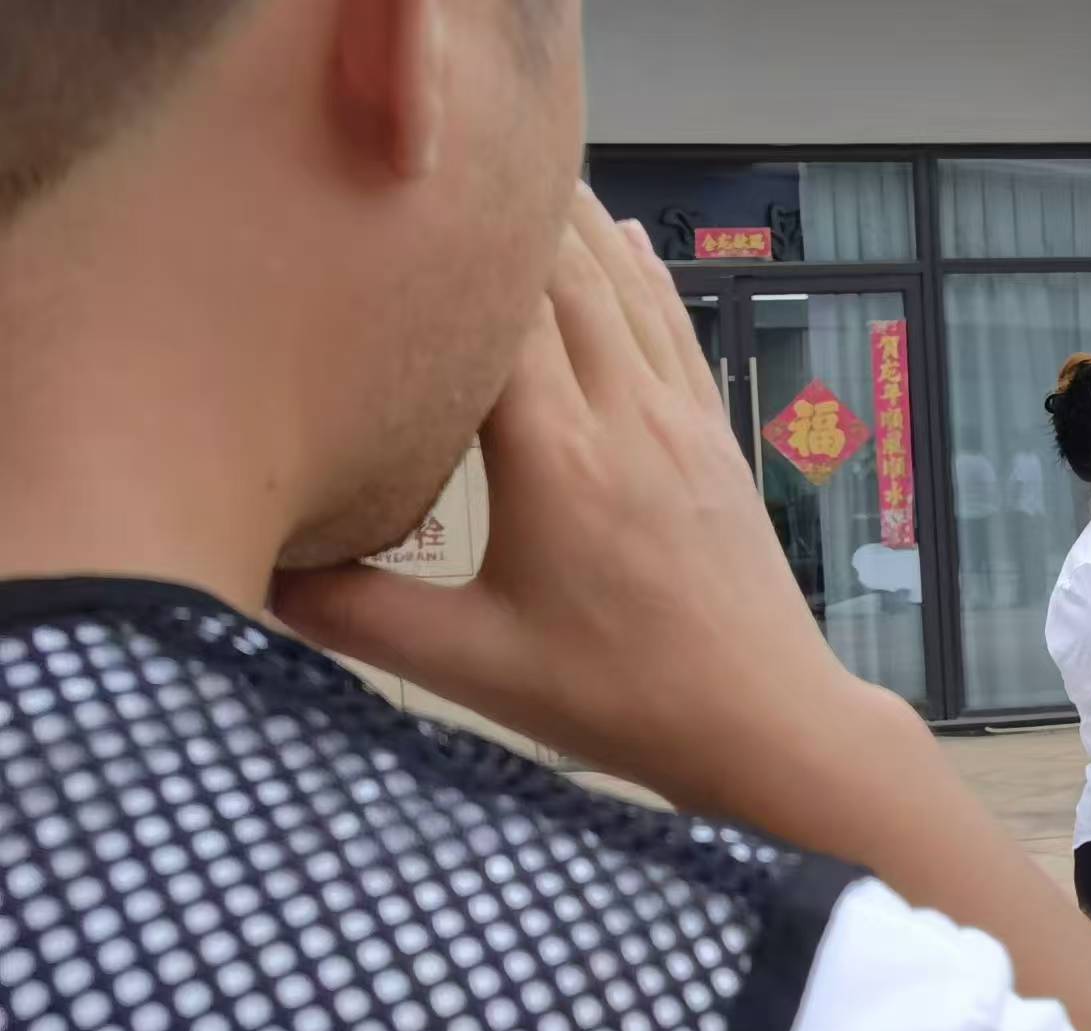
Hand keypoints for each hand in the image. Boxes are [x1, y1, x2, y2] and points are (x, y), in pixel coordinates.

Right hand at [272, 188, 856, 820]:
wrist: (762, 721)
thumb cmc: (619, 698)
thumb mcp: (472, 664)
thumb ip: (357, 614)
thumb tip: (255, 570)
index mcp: (557, 460)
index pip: (496, 320)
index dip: (446, 262)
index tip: (392, 232)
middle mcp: (625, 419)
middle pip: (565, 279)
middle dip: (508, 222)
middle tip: (448, 177)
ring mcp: (680, 421)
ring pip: (627, 289)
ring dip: (578, 226)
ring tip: (527, 175)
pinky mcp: (715, 437)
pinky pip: (675, 327)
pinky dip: (644, 273)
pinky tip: (628, 237)